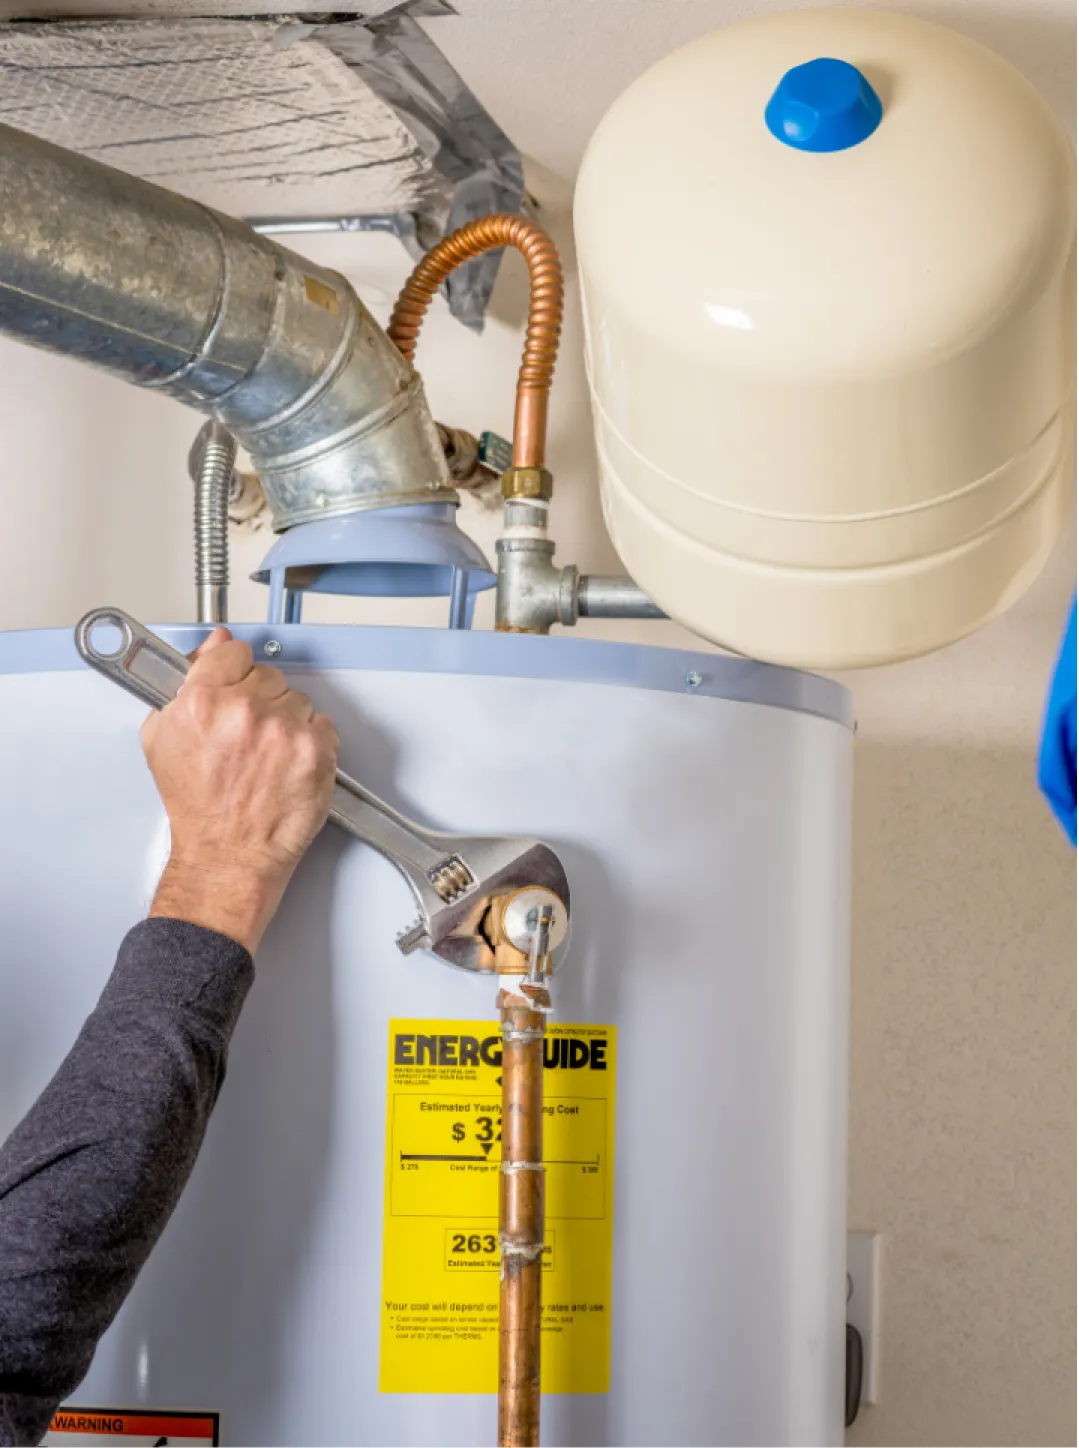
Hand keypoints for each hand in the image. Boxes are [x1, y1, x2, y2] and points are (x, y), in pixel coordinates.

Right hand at [142, 629, 338, 953]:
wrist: (227, 854)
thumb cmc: (197, 807)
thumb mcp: (164, 739)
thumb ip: (184, 685)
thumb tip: (213, 646)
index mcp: (202, 701)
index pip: (233, 652)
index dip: (235, 672)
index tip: (236, 687)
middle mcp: (243, 711)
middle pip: (268, 676)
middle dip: (260, 701)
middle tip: (248, 737)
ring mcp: (283, 730)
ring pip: (297, 700)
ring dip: (287, 723)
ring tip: (267, 756)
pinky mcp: (315, 750)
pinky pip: (323, 725)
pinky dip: (311, 743)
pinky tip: (289, 765)